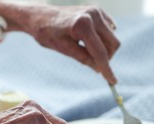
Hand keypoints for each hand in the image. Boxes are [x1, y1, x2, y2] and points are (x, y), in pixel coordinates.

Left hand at [0, 1, 119, 83]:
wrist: (40, 16)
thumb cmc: (47, 33)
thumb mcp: (63, 49)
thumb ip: (83, 58)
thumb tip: (100, 70)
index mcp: (83, 25)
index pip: (100, 53)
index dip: (107, 69)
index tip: (113, 82)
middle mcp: (93, 15)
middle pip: (113, 44)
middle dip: (106, 58)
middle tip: (93, 64)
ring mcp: (97, 11)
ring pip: (112, 38)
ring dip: (104, 49)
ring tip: (85, 50)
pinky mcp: (98, 10)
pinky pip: (109, 30)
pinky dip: (102, 40)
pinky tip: (88, 41)